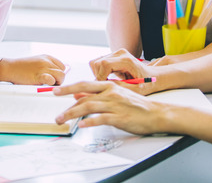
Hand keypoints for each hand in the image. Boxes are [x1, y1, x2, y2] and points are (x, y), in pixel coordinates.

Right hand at [0, 54, 66, 84]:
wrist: (10, 68)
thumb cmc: (22, 68)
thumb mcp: (37, 63)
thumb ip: (46, 67)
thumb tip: (56, 76)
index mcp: (47, 57)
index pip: (62, 66)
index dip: (59, 74)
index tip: (53, 79)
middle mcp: (47, 61)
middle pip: (62, 71)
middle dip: (59, 80)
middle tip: (51, 84)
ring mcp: (43, 68)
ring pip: (61, 76)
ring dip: (57, 83)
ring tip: (48, 86)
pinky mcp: (39, 75)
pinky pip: (52, 80)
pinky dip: (51, 84)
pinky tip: (44, 85)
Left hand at [53, 81, 174, 134]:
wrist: (155, 113)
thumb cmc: (135, 105)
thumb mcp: (115, 95)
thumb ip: (97, 95)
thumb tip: (78, 95)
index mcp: (109, 86)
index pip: (84, 84)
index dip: (69, 87)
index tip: (56, 91)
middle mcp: (110, 93)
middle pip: (84, 96)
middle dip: (67, 104)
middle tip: (56, 111)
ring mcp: (115, 105)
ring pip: (89, 107)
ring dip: (73, 114)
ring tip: (63, 120)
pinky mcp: (120, 117)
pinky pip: (101, 119)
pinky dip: (90, 122)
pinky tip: (82, 125)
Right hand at [89, 49, 160, 91]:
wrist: (152, 76)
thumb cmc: (146, 84)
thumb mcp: (135, 89)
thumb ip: (119, 87)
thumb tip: (102, 86)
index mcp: (126, 60)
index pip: (104, 64)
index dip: (100, 77)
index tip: (103, 87)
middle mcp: (120, 53)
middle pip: (97, 63)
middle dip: (98, 76)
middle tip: (106, 86)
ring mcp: (116, 53)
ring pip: (95, 62)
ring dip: (98, 74)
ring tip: (108, 82)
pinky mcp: (113, 55)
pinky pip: (98, 63)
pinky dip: (99, 72)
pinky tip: (108, 78)